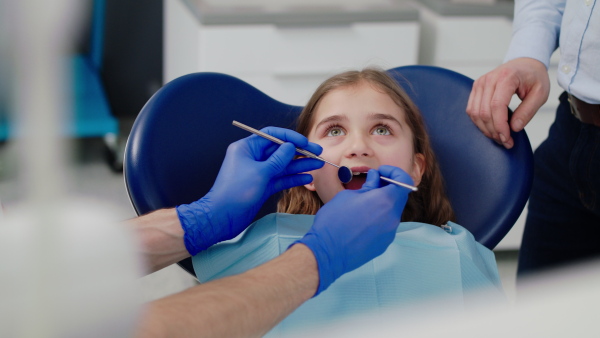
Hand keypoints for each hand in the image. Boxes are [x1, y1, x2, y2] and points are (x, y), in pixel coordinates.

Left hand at [177, 127, 323, 255]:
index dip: (290, 137)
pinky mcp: (262, 186)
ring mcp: (258, 173)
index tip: (305, 142)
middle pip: (280, 150)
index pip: (272, 135)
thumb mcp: (259, 173)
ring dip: (300, 165)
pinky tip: (307, 178)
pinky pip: (281, 179)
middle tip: (318, 153)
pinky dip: (293, 178)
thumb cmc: (235, 192)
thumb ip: (278, 160)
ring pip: (283, 166)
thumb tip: (290, 147)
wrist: (221, 217)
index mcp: (247, 148)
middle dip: (300, 152)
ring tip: (318, 165)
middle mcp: (253, 158)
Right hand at [294, 165, 412, 294]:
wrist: (327, 252)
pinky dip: (377, 218)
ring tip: (362, 204)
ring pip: (391, 212)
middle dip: (386, 188)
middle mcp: (392, 217)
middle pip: (398, 197)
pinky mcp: (384, 244)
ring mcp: (390, 233)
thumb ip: (367, 186)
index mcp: (385, 201)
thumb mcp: (348, 196)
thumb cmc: (334, 221)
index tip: (380, 172)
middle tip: (370, 185)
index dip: (394, 173)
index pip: (404, 181)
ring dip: (381, 204)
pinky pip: (385, 226)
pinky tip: (360, 221)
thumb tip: (375, 180)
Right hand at [466, 57, 549, 148]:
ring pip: (475, 113)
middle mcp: (489, 79)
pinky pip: (471, 110)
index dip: (500, 126)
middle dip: (494, 131)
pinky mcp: (476, 88)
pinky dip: (479, 122)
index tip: (508, 139)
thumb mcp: (541, 93)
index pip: (497, 106)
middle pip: (484, 112)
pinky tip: (491, 127)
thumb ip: (528, 111)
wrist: (525, 63)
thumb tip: (514, 128)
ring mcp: (480, 83)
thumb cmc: (534, 77)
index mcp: (506, 77)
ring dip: (485, 129)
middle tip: (506, 142)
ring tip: (499, 136)